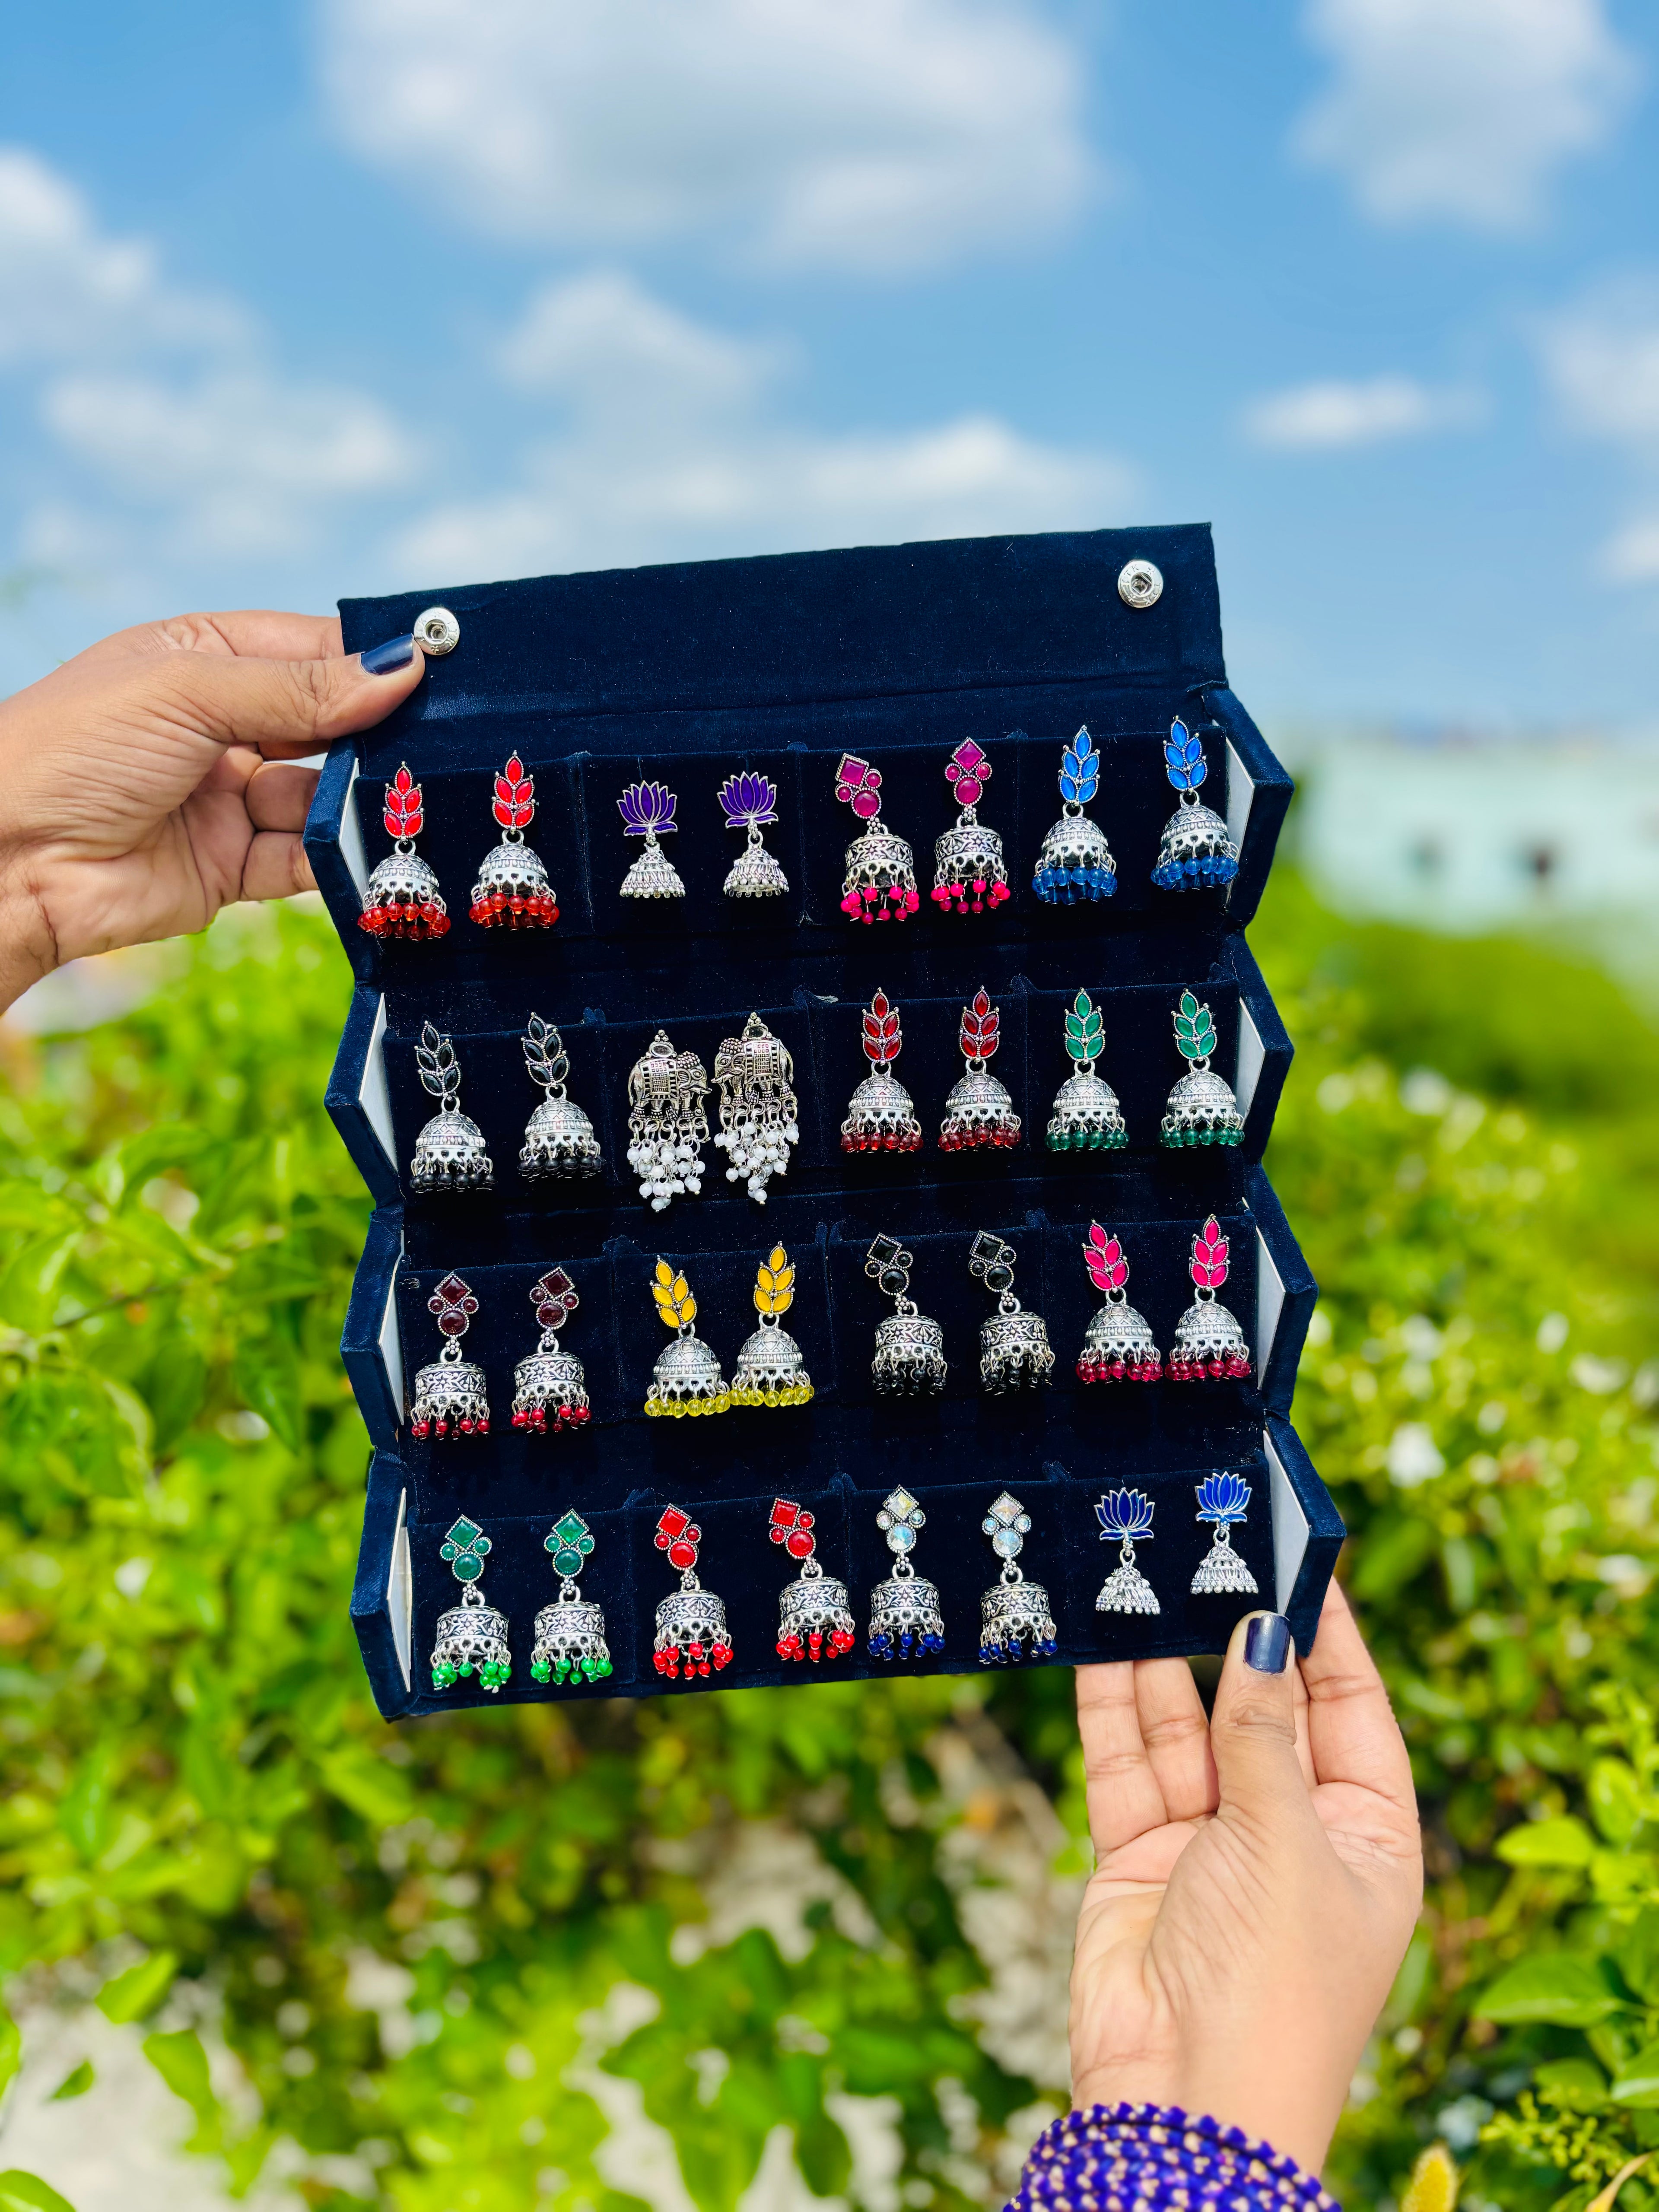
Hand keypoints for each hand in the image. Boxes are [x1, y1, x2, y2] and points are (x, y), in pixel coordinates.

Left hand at [0, 610, 426, 1013]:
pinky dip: (342, 856)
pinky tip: (376, 848)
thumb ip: (300, 687)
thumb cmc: (75, 747)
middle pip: (329, 724)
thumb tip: (403, 667)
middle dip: (380, 733)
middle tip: (446, 739)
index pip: (311, 649)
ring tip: (414, 797)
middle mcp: (223, 726)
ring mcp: (229, 799)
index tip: (439, 669)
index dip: (372, 659)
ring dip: (364, 799)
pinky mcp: (233, 867)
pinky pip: (305, 858)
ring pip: (325, 795)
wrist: (8, 860)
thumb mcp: (190, 692)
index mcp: (204, 660)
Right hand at [1068, 1581, 1421, 2176]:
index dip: (1327, 1635)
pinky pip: (1128, 1762)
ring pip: (1186, 1726)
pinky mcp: (1140, 1852)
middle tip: (1206, 1552)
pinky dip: (1111, 1705)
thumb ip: (1264, 1734)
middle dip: (1234, 1636)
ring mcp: (1211, 1840)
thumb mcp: (1286, 1842)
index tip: (1300, 1560)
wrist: (1184, 2097)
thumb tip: (1264, 1632)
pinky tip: (1101, 1646)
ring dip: (1164, 1660)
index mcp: (1366, 1835)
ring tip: (1143, 1580)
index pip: (1352, 1708)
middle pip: (1263, 1708)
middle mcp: (1290, 1829)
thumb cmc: (1273, 1985)